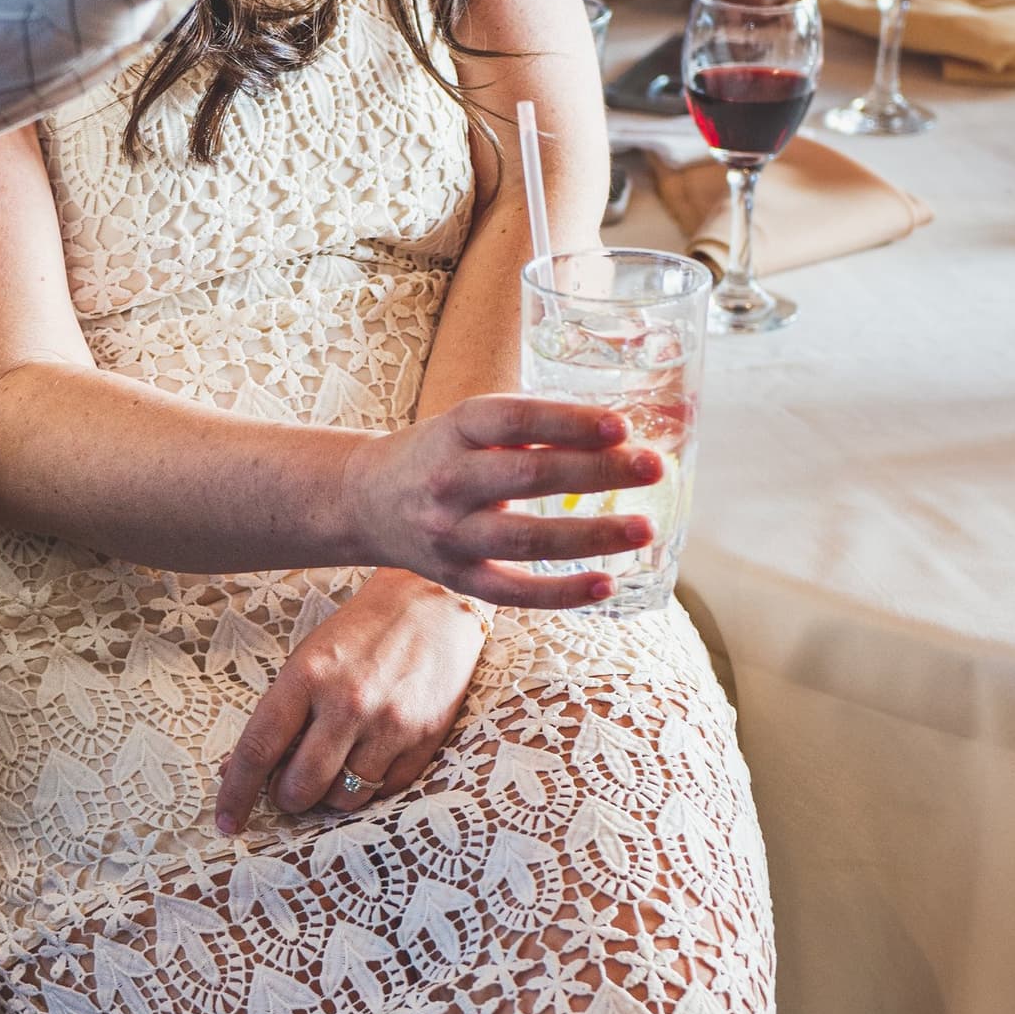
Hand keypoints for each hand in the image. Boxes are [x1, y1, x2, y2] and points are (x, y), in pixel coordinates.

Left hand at [213, 570, 485, 835]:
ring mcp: (390, 724)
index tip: (226, 822)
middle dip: (287, 799)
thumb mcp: (308, 659)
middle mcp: (348, 703)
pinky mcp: (424, 740)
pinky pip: (385, 791)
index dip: (236, 793)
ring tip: (331, 770)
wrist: (433, 605)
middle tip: (288, 789)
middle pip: (301, 786)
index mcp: (308, 676)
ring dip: (329, 797)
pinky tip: (366, 761)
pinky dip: (369, 789)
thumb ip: (280, 714)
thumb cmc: (360, 633)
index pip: (259, 749)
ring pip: (344, 799)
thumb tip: (238, 768)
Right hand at [336, 393, 661, 607]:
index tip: (621, 424)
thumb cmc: (437, 454)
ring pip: (525, 538)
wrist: (362, 500)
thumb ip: (528, 427)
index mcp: (453, 431)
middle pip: (527, 477)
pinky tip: (607, 585)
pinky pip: (514, 592)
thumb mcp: (467, 425)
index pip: (513, 421)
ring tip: (644, 529)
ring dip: (590, 534)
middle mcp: (448, 481)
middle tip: (652, 468)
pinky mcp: (457, 577)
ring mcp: (450, 535)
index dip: (568, 421)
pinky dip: (561, 592)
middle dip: (596, 472)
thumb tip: (620, 431)